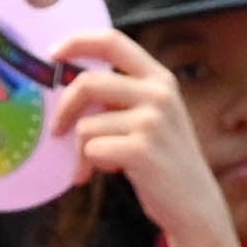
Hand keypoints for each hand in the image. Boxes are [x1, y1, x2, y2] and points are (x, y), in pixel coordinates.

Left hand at [45, 30, 240, 246]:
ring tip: (97, 165)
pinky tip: (110, 174)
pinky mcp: (141, 149)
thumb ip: (121, 97)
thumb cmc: (165, 161)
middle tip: (57, 130)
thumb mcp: (153, 116)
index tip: (52, 53)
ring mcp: (152, 120)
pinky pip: (90, 150)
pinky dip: (89, 166)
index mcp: (159, 78)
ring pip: (86, 125)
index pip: (113, 41)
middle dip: (64, 109)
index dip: (78, 41)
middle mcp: (158, 93)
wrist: (195, 205)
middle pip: (87, 82)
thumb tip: (69, 88)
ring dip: (81, 151)